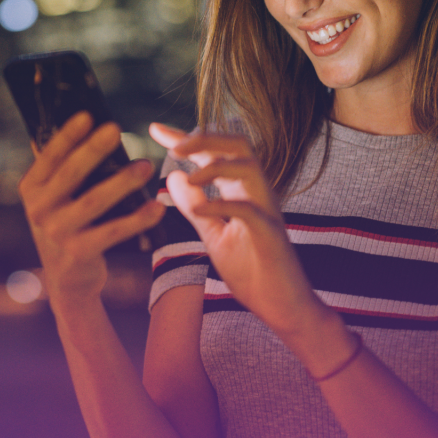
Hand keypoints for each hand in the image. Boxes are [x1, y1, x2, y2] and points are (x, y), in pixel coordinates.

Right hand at [19, 112, 165, 303]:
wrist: (68, 280)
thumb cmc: (69, 225)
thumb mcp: (56, 197)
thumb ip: (62, 167)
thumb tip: (76, 121)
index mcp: (32, 188)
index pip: (50, 155)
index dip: (68, 135)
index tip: (87, 114)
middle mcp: (39, 210)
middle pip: (71, 173)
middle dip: (93, 149)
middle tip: (115, 129)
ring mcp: (57, 233)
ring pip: (94, 201)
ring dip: (122, 182)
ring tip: (145, 166)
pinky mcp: (78, 253)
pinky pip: (113, 232)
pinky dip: (137, 220)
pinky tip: (156, 208)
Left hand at [149, 123, 334, 341]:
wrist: (282, 308)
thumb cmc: (253, 271)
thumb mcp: (214, 235)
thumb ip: (196, 207)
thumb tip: (174, 176)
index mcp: (241, 191)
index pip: (214, 152)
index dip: (185, 138)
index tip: (155, 129)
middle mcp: (257, 193)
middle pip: (238, 145)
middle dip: (206, 138)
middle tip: (174, 145)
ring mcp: (266, 211)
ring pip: (249, 167)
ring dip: (216, 165)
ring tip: (187, 173)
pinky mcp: (271, 234)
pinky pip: (249, 209)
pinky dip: (222, 203)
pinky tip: (199, 208)